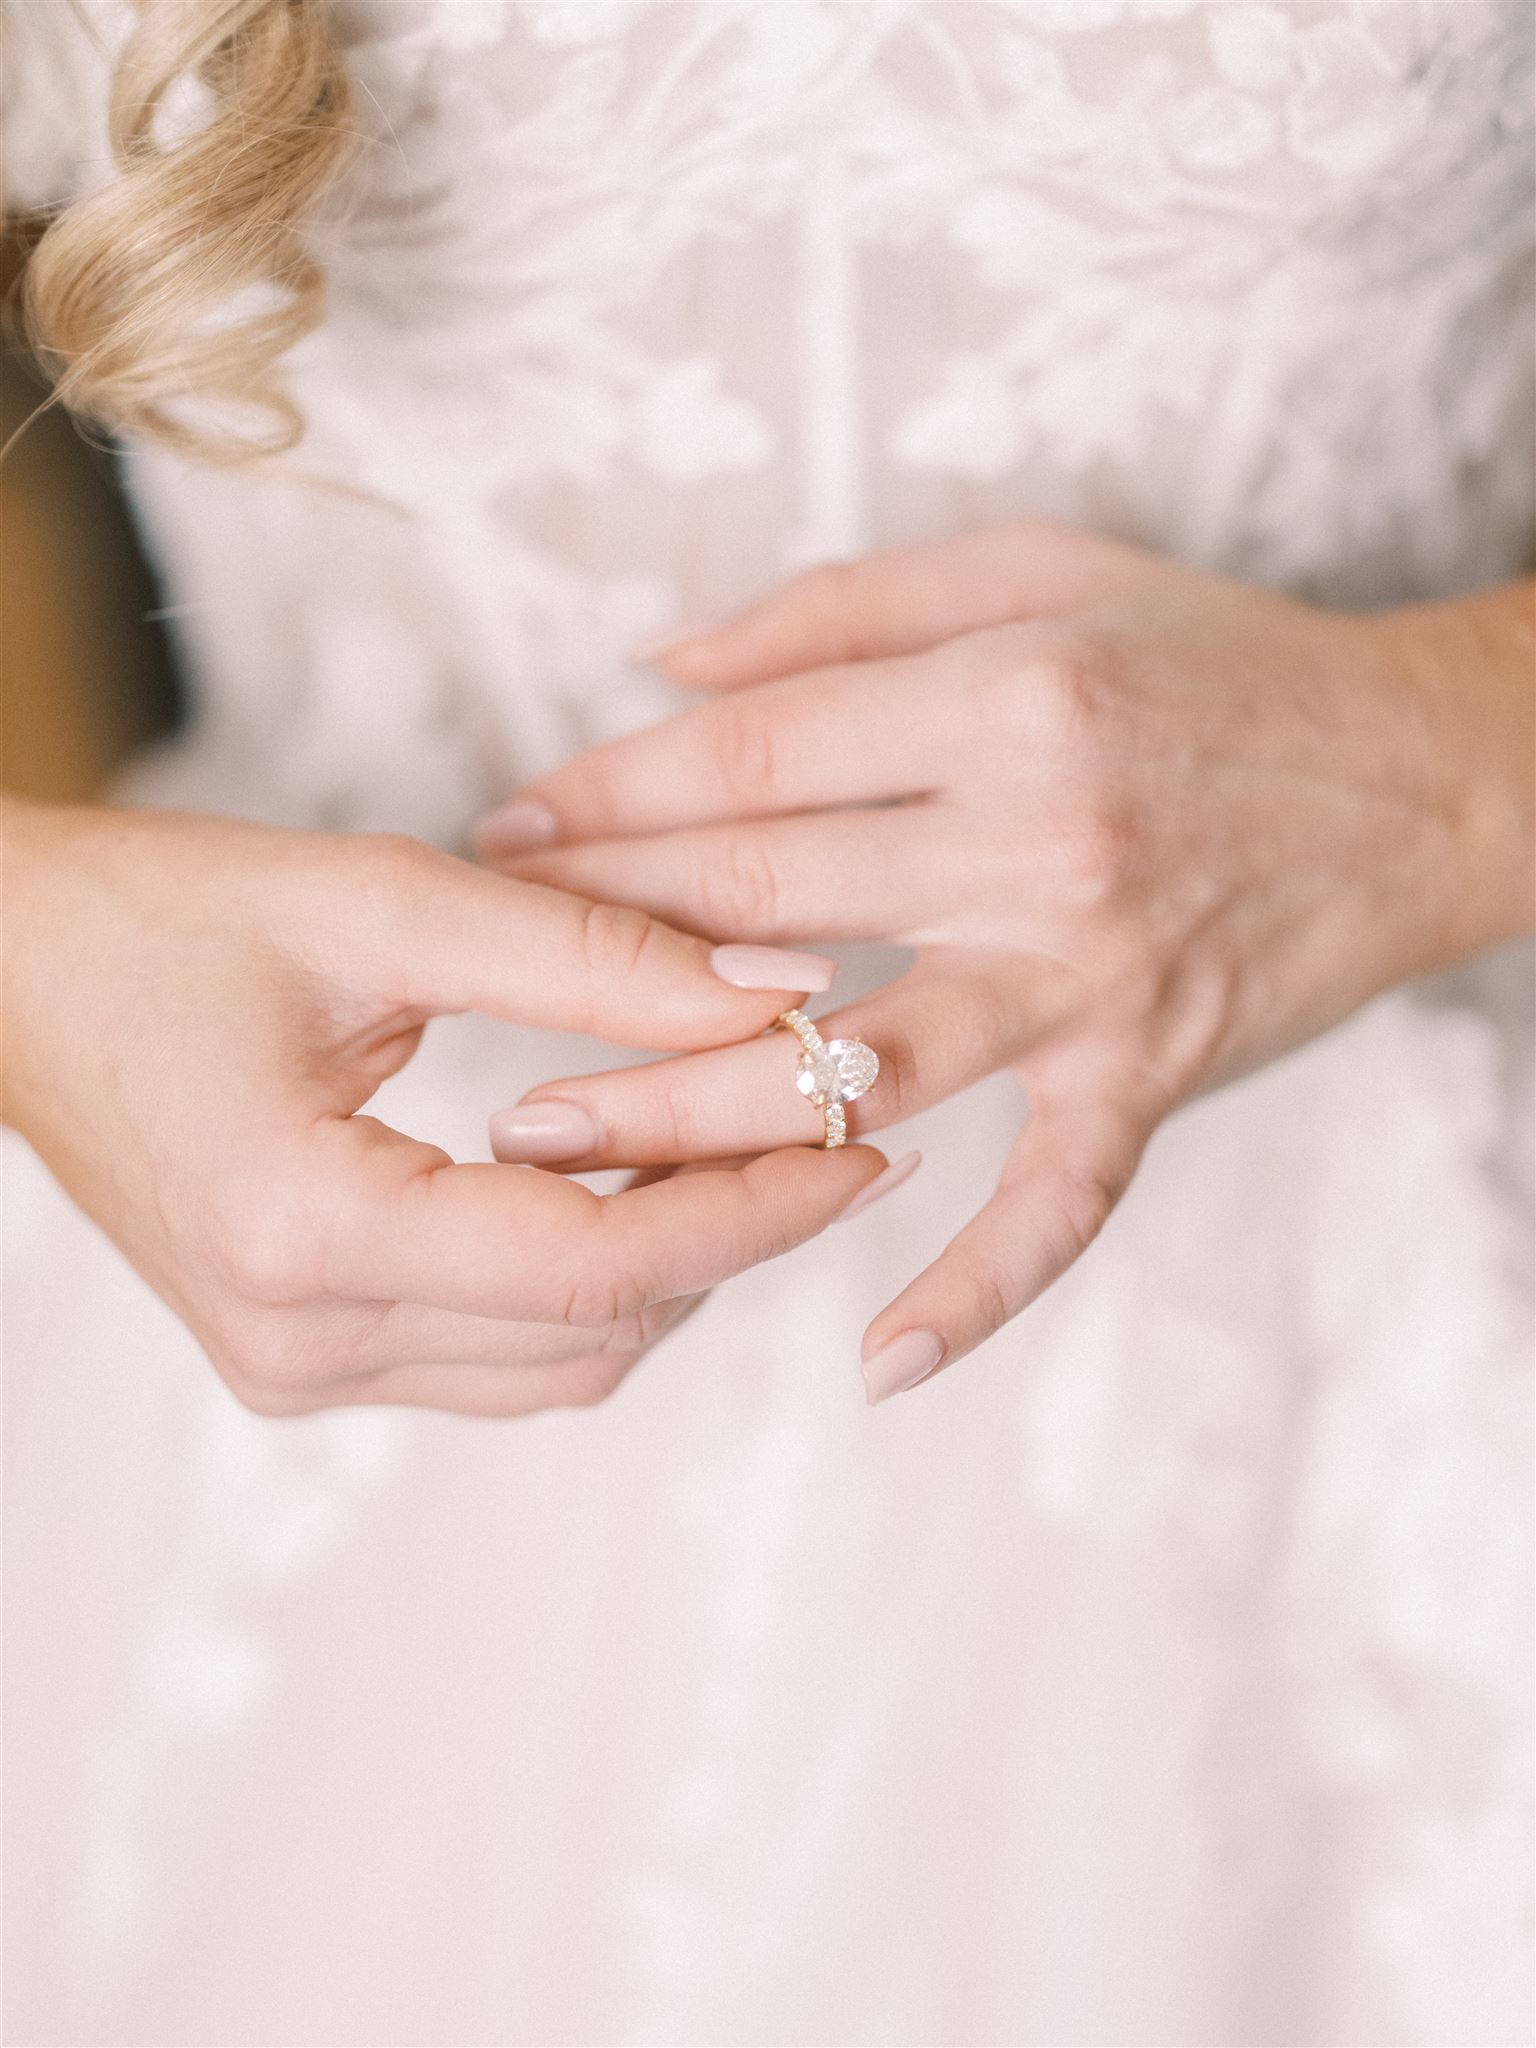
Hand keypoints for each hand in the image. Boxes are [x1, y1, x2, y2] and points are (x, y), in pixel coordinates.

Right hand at [2, 802, 882, 1415]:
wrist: (8, 978)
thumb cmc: (160, 920)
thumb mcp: (381, 904)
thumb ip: (592, 952)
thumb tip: (776, 988)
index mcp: (304, 1229)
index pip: (597, 1265)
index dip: (752, 1207)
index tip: (860, 1136)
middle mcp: (299, 1335)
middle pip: (597, 1331)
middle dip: (734, 1231)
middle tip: (824, 1120)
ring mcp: (296, 1366)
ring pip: (562, 1364)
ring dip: (671, 1263)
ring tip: (744, 1142)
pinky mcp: (305, 1353)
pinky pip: (501, 1356)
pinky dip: (590, 1282)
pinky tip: (630, 1179)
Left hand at [476, 523, 1534, 1398]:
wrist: (1424, 774)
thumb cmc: (1213, 662)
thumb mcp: (1040, 572)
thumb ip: (844, 611)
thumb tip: (664, 666)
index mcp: (999, 697)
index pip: (748, 759)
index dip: (605, 796)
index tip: (506, 834)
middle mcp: (1037, 840)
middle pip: (765, 908)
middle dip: (597, 952)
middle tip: (471, 1003)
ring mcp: (1095, 976)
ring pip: (858, 1068)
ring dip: (693, 1120)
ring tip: (551, 1156)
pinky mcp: (1154, 1075)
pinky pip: (1056, 1205)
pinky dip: (976, 1290)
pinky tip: (875, 1360)